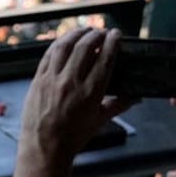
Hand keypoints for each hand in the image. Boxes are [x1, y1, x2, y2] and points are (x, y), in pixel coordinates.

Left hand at [21, 27, 138, 164]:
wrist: (45, 145)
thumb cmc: (75, 135)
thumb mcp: (101, 120)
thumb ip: (120, 105)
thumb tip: (138, 96)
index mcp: (91, 93)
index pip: (104, 60)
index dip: (112, 43)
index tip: (117, 34)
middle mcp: (71, 82)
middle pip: (84, 48)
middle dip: (95, 35)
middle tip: (102, 31)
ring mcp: (51, 79)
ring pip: (63, 47)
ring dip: (75, 34)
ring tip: (85, 31)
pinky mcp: (37, 79)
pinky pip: (48, 55)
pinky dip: (58, 45)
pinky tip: (64, 41)